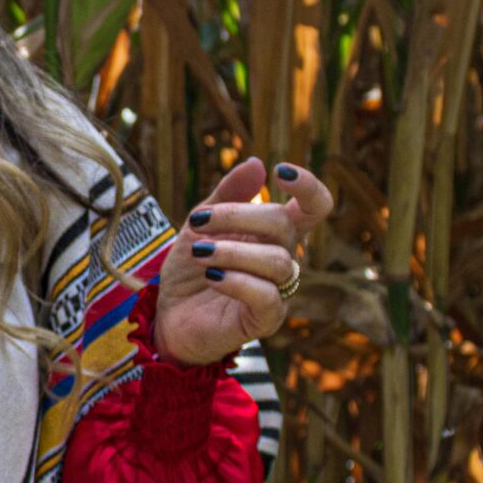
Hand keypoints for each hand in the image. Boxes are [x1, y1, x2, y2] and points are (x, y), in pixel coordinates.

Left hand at [150, 155, 335, 364]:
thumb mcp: (200, 224)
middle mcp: (283, 260)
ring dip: (232, 251)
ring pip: (277, 260)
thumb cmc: (191, 268)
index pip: (314, 207)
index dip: (308, 186)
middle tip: (198, 221)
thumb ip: (226, 195)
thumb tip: (257, 162)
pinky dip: (237, 281)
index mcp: (274, 233)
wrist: (169, 314)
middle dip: (237, 216)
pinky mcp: (265, 320)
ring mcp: (278, 291)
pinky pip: (267, 296)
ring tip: (199, 253)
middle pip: (284, 225)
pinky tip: (211, 276)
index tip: (280, 171)